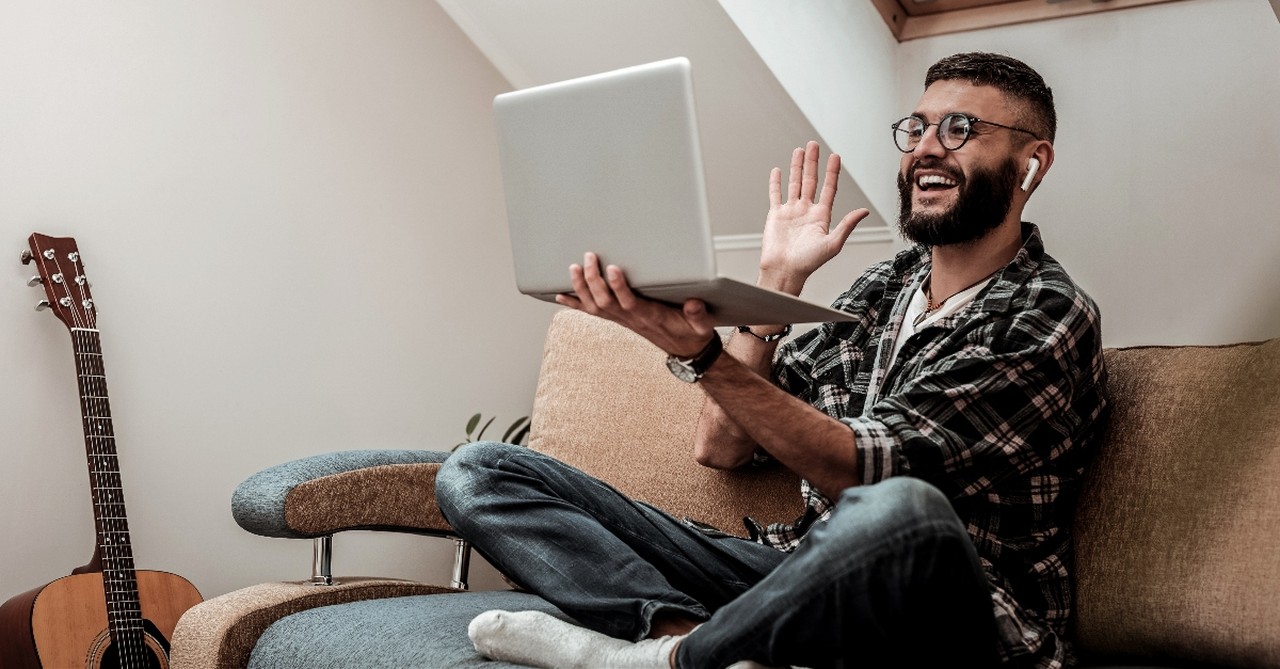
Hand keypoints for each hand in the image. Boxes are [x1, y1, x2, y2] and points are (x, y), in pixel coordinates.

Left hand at [555, 252, 715, 356]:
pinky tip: (559, 295)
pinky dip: (574, 304)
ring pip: (595, 306)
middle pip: (605, 302)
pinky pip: (592, 312)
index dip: (619, 287)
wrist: (685, 350)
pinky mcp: (619, 319)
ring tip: (573, 268)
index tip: (612, 268)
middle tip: (588, 257)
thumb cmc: (691, 332)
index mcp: (651, 316)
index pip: (630, 302)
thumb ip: (698, 315)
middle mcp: (632, 319)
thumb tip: (693, 304)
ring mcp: (622, 320)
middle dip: (593, 280)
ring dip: (581, 288)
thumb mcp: (701, 326)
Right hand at [759, 141, 870, 293]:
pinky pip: (776, 194)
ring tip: (799, 151)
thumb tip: (864, 211)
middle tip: (814, 145)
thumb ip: (847, 225)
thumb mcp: (833, 244)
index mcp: (821, 216)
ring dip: (796, 167)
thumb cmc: (808, 263)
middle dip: (813, 162)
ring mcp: (791, 212)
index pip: (828, 188)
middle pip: (811, 181)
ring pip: (794, 183)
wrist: (784, 270)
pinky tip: (777, 171)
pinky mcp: (776, 215)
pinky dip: (775, 182)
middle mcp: (807, 211)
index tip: (835, 156)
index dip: (832, 172)